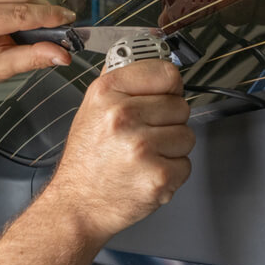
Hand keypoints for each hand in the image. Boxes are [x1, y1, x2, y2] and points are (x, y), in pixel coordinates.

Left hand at [0, 0, 75, 98]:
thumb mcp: (1, 68)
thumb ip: (32, 58)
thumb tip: (62, 54)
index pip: (20, 13)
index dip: (48, 16)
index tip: (69, 20)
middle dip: (47, 12)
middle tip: (64, 28)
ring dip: (39, 7)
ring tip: (49, 27)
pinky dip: (28, 4)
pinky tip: (32, 19)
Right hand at [52, 59, 193, 238]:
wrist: (77, 206)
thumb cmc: (86, 162)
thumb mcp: (91, 110)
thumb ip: (122, 84)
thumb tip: (151, 58)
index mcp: (106, 92)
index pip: (167, 73)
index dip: (167, 89)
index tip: (159, 99)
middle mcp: (122, 116)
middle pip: (181, 106)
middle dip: (167, 123)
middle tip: (141, 138)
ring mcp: (142, 147)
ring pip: (187, 135)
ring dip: (170, 149)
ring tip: (142, 158)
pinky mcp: (158, 175)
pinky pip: (185, 164)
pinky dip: (170, 173)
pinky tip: (146, 175)